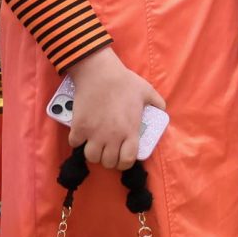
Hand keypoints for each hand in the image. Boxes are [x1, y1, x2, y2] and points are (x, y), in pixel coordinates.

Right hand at [68, 47, 164, 170]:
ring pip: (92, 157)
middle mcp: (112, 137)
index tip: (123, 158)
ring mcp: (94, 133)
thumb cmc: (124, 82)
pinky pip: (75, 143)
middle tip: (108, 151)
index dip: (125, 163)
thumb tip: (162, 110)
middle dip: (109, 159)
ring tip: (96, 145)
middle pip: (108, 163)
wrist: (100, 73)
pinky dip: (77, 141)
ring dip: (94, 153)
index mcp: (130, 131)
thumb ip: (157, 103)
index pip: (127, 161)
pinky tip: (82, 134)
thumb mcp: (148, 92)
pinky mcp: (78, 127)